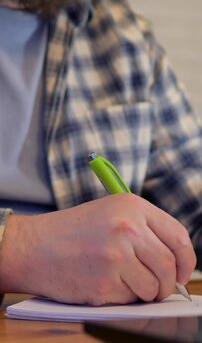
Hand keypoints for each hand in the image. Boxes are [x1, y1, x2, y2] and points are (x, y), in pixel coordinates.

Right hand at [0, 194, 195, 304]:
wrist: (35, 245)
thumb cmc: (73, 231)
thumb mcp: (111, 213)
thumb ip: (144, 230)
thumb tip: (175, 260)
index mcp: (132, 206)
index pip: (178, 236)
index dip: (186, 260)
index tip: (182, 273)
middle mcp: (127, 227)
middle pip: (169, 265)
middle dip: (166, 283)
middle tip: (157, 287)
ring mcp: (116, 255)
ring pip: (153, 287)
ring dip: (144, 291)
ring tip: (123, 281)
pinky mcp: (104, 282)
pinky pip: (130, 298)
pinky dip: (123, 297)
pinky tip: (104, 282)